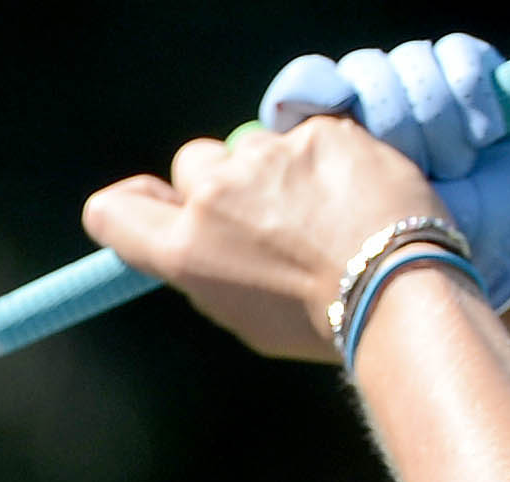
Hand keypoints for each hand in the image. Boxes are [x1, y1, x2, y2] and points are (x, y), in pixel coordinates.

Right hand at [79, 114, 447, 365]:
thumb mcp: (243, 315)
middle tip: (266, 220)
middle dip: (220, 184)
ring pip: (255, 148)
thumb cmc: (320, 322)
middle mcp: (214, 196)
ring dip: (279, 171)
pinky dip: (327, 160)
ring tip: (324, 213)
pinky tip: (354, 195)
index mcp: (185, 251)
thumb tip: (202, 240)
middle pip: (192, 165)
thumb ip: (209, 268)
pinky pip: (309, 136)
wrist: (397, 290)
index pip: (112, 211)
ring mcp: (266, 156)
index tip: (154, 209)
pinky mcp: (317, 131)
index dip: (129, 206)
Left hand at [261, 36, 509, 313]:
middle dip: (387, 118)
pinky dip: (469, 92)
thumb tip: (233, 158)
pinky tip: (484, 138)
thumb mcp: (338, 243)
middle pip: (360, 72)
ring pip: (408, 63)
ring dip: (433, 116)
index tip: (322, 105)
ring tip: (458, 168)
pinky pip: (457, 55)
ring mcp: (430, 102)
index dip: (308, 89)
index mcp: (335, 158)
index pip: (302, 93)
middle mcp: (380, 123)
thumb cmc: (424, 266)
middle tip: (409, 169)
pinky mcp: (479, 84)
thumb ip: (280, 203)